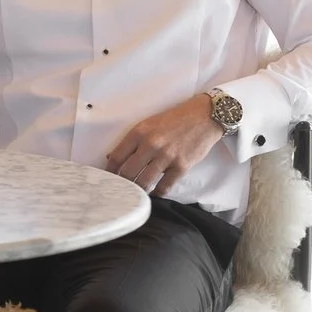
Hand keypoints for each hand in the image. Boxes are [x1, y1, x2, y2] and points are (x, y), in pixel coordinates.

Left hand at [104, 94, 227, 195]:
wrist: (204, 117)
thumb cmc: (176, 119)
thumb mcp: (149, 123)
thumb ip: (133, 140)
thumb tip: (112, 157)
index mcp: (139, 132)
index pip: (117, 157)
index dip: (109, 171)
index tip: (107, 179)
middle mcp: (151, 144)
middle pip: (127, 173)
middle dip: (122, 183)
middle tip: (120, 190)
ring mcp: (166, 156)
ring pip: (144, 182)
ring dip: (138, 190)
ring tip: (134, 195)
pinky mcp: (181, 166)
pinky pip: (164, 187)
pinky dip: (157, 193)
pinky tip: (154, 193)